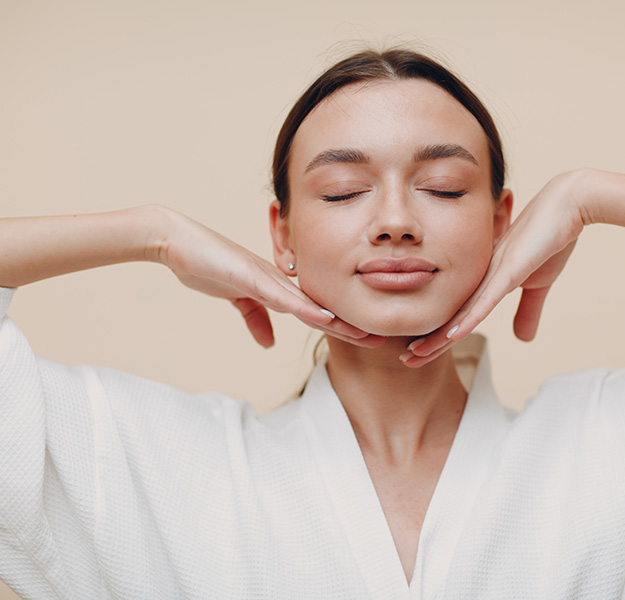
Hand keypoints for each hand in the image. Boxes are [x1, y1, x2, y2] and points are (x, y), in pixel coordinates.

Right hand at [156, 208, 383, 348]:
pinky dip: (305, 309)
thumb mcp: (237, 299)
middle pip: (321, 307)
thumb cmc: (207, 264)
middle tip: (379, 339)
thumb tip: (269, 344)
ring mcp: (267, 277)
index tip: (364, 338)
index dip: (340, 325)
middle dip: (349, 325)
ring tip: (364, 334)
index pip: (315, 310)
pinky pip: (282, 297)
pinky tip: (325, 319)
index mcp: (278, 286)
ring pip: (309, 303)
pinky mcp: (251, 277)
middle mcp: (280, 280)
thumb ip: (255, 319)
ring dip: (337, 321)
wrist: (176, 241)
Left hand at [402, 171, 585, 366]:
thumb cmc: (550, 239)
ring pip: (461, 311)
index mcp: (485, 280)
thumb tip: (522, 339)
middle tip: (406, 359)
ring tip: (416, 354)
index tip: (420, 353)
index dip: (439, 335)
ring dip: (439, 336)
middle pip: (451, 315)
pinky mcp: (509, 270)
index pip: (458, 314)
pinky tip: (451, 336)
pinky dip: (469, 319)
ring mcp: (493, 273)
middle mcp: (481, 277)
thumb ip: (527, 311)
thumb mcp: (539, 284)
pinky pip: (485, 300)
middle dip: (428, 340)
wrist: (568, 205)